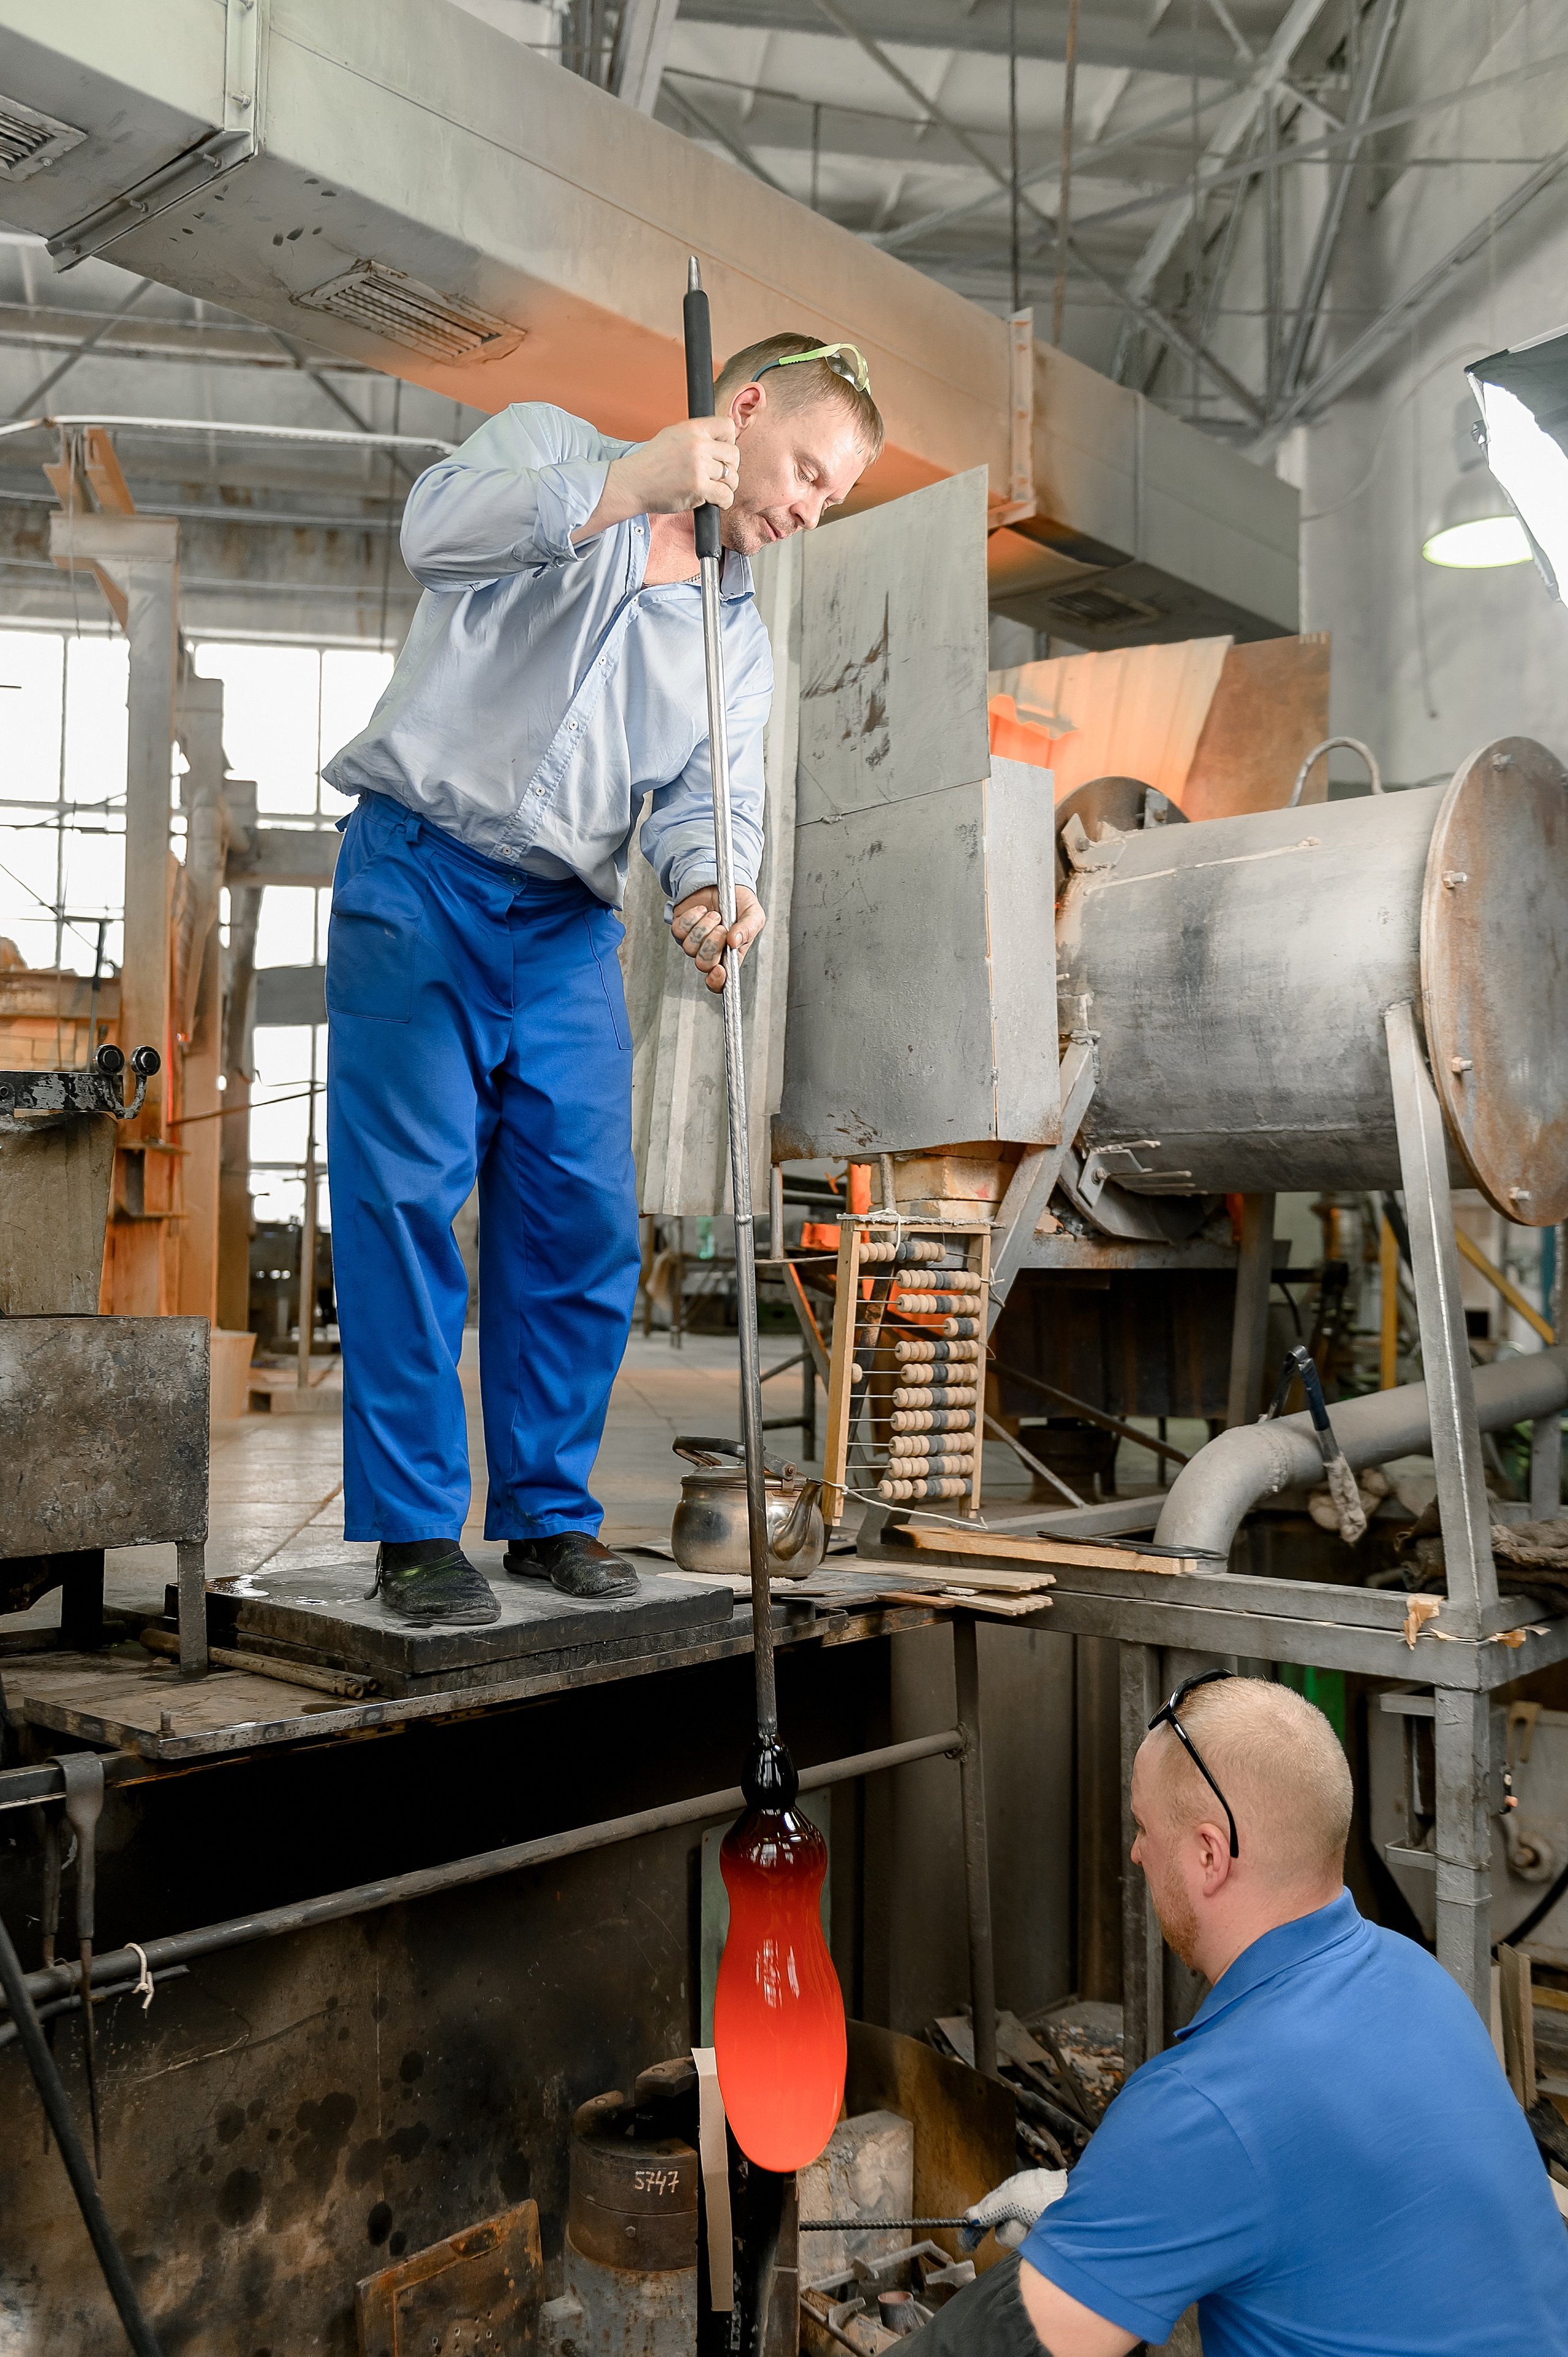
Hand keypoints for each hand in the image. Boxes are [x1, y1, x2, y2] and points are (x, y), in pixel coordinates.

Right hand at [616, 418, 739, 517]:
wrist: (633, 483)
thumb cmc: (651, 464)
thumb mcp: (672, 436)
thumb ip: (695, 436)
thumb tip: (718, 441)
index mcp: (692, 429)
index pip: (727, 426)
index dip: (730, 441)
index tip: (722, 452)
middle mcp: (697, 445)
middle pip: (733, 454)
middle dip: (730, 467)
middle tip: (720, 475)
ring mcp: (698, 466)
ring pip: (731, 476)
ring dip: (727, 486)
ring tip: (716, 489)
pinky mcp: (698, 487)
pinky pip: (726, 495)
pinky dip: (725, 501)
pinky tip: (716, 501)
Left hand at [671, 885, 765, 992]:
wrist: (723, 883)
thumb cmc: (739, 902)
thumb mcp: (753, 914)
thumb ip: (748, 929)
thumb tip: (734, 942)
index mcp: (730, 956)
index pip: (720, 982)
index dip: (717, 981)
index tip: (720, 970)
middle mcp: (710, 952)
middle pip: (703, 964)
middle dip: (712, 945)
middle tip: (722, 928)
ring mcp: (694, 942)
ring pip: (690, 947)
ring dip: (704, 928)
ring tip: (715, 915)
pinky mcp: (680, 928)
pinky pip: (679, 930)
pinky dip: (692, 917)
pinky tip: (701, 911)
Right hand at [962, 2167, 1068, 2250]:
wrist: (1079, 2206)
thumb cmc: (1047, 2194)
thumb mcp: (1012, 2196)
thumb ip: (990, 2207)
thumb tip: (969, 2216)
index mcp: (1012, 2196)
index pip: (987, 2214)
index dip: (976, 2228)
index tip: (966, 2243)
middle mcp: (1021, 2212)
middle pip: (1001, 2232)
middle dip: (1010, 2229)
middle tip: (1022, 2220)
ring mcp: (1033, 2227)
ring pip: (1014, 2240)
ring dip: (1023, 2233)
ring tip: (1037, 2224)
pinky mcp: (1042, 2241)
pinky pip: (1027, 2248)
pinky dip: (1033, 2241)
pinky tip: (1043, 2234)